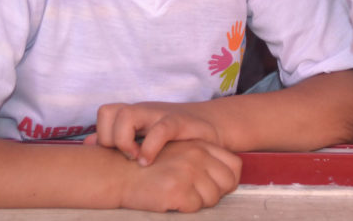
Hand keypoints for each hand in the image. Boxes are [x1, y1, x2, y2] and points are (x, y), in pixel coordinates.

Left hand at [87, 102, 220, 165]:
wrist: (209, 126)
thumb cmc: (174, 136)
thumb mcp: (143, 137)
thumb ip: (117, 139)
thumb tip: (88, 144)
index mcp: (133, 114)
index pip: (104, 113)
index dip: (102, 135)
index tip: (114, 155)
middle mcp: (142, 110)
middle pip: (107, 110)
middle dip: (109, 138)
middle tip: (125, 155)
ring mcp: (159, 113)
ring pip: (127, 114)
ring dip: (124, 139)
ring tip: (137, 158)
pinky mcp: (179, 122)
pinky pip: (159, 129)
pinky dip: (150, 147)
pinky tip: (149, 161)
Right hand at [119, 139, 240, 211]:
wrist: (118, 173)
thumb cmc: (148, 168)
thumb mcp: (178, 153)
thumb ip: (201, 160)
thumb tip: (227, 182)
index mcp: (199, 145)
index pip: (234, 165)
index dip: (228, 181)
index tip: (217, 188)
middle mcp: (196, 155)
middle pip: (227, 183)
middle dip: (215, 194)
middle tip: (195, 195)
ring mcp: (187, 171)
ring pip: (212, 198)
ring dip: (198, 203)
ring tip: (179, 196)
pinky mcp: (177, 189)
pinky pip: (195, 208)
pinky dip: (184, 208)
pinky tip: (169, 200)